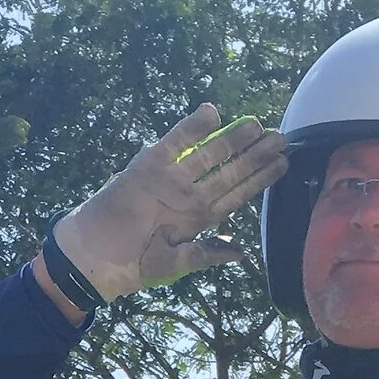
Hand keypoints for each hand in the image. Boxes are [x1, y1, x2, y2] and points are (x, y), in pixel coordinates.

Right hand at [50, 104, 287, 302]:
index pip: (237, 194)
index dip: (260, 178)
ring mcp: (171, 178)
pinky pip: (175, 143)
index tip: (282, 163)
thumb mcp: (175, 262)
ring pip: (209, 154)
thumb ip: (206, 253)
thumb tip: (240, 252)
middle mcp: (190, 194)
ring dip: (233, 139)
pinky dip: (192, 128)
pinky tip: (213, 114)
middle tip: (280, 137)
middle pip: (229, 170)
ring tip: (258, 124)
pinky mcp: (149, 165)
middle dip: (255, 155)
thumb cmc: (133, 264)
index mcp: (199, 217)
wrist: (96, 255)